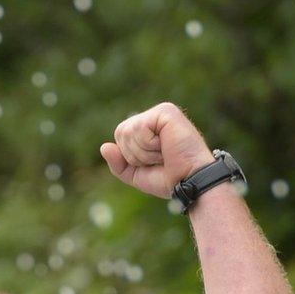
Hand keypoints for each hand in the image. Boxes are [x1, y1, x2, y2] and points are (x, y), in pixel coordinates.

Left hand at [100, 102, 217, 199]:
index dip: (130, 155)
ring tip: (165, 152)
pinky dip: (149, 144)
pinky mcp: (166, 111)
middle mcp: (154, 117)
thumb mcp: (136, 174)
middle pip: (121, 132)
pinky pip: (139, 128)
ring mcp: (161, 112)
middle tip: (160, 158)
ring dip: (144, 151)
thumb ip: (118, 163)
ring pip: (128, 131)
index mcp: (147, 129)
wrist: (190, 181)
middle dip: (135, 153)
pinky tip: (167, 145)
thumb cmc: (169, 178)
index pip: (119, 136)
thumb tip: (104, 146)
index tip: (153, 162)